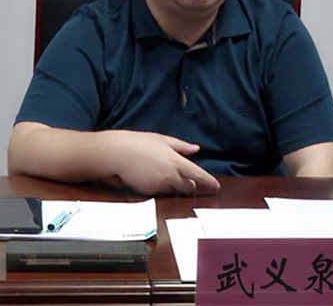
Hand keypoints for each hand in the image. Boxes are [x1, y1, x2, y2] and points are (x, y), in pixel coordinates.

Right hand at [101, 130, 220, 195]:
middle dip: (190, 184)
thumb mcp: (162, 140)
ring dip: (174, 184)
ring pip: (174, 190)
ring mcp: (159, 185)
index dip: (209, 181)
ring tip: (162, 172)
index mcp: (176, 161)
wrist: (117, 153)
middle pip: (188, 186)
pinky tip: (150, 175)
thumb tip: (195, 149)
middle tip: (187, 179)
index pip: (198, 175)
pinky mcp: (149, 192)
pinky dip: (160, 186)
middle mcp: (170, 175)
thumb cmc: (139, 143)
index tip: (216, 186)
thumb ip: (181, 146)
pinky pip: (160, 191)